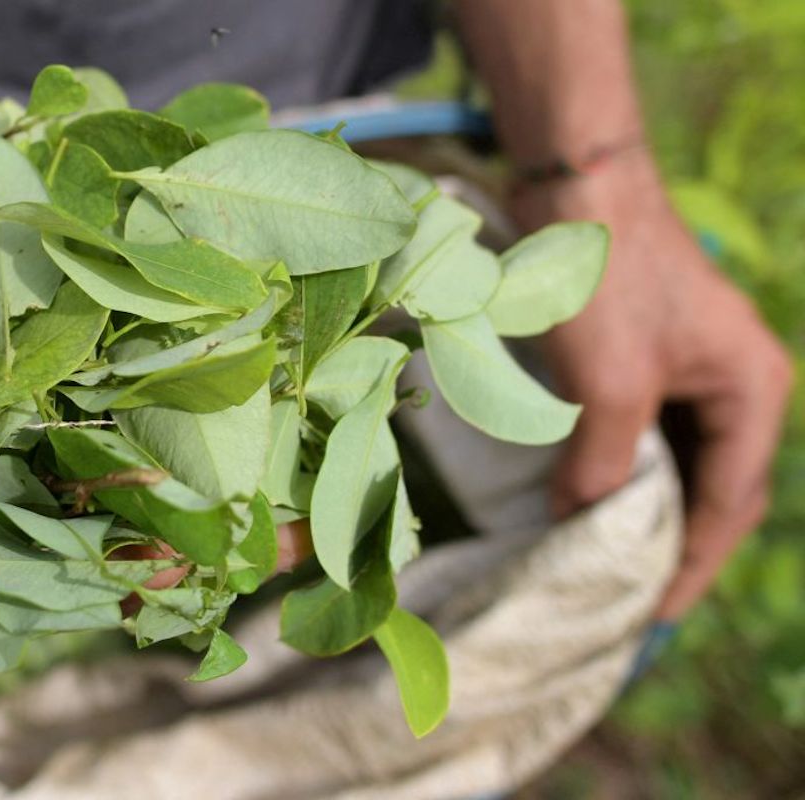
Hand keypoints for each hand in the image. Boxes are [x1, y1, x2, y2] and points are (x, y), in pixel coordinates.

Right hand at [0, 89, 315, 672]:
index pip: (69, 547)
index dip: (136, 572)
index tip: (207, 585)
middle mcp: (40, 421)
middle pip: (141, 478)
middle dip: (216, 505)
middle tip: (291, 530)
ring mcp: (75, 346)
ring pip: (170, 394)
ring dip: (243, 418)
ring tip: (318, 439)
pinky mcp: (93, 271)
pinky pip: (162, 296)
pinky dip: (215, 311)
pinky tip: (281, 331)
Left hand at [513, 152, 793, 619]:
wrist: (577, 185)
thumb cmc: (604, 281)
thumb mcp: (609, 385)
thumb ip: (602, 463)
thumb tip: (577, 522)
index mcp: (751, 391)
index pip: (730, 503)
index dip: (690, 563)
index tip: (648, 615)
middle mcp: (732, 384)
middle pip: (710, 488)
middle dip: (670, 542)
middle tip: (626, 599)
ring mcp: (689, 368)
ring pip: (671, 461)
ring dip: (639, 508)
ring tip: (603, 563)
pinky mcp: (646, 356)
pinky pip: (640, 431)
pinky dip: (615, 468)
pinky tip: (583, 498)